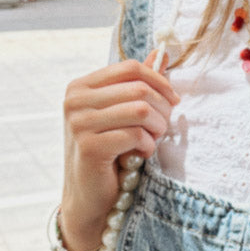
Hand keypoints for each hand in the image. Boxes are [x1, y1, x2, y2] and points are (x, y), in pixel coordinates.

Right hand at [60, 53, 179, 250]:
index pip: (130, 68)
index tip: (174, 100)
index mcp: (81, 87)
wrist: (88, 196)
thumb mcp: (121, 114)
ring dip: (157, 128)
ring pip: (141, 110)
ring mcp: (79, 124)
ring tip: (152, 140)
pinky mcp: (89, 147)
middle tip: (162, 128)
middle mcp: (75, 101)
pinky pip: (135, 135)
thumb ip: (137, 85)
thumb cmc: (109, 152)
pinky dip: (147, 146)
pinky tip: (141, 154)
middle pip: (139, 88)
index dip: (160, 81)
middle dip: (162, 109)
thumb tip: (160, 54)